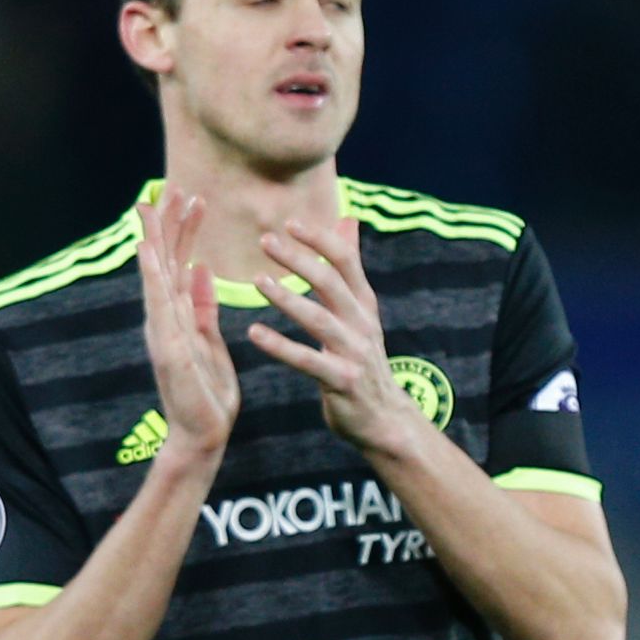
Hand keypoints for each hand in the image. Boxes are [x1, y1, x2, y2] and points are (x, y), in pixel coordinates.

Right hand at [135, 190, 242, 464]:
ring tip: (152, 206)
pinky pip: (158, 306)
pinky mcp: (166, 347)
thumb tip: (201, 268)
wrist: (203, 434)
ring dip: (154, 240)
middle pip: (162, 261)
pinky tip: (149, 251)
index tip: (193, 196)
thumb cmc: (207, 393)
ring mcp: (161, 331)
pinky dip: (152, 277)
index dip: (184, 229)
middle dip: (167, 223)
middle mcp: (164, 317)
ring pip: (155, 276)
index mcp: (177, 314)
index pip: (178, 262)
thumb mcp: (210, 340)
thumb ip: (202, 305)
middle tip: (172, 185)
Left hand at [247, 216, 426, 457]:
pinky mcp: (341, 381)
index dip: (320, 239)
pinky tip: (254, 333)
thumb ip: (350, 268)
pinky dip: (280, 346)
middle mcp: (362, 324)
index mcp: (364, 304)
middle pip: (331, 283)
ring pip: (319, 319)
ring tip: (257, 282)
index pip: (345, 261)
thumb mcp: (361, 311)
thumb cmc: (363, 360)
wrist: (385, 418)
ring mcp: (354, 353)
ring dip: (287, 299)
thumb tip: (348, 221)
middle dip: (298, 259)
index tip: (290, 222)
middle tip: (265, 241)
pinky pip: (307, 361)